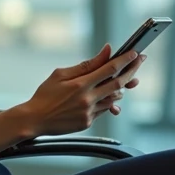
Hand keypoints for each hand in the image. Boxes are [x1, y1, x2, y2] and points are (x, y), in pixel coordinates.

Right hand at [19, 44, 143, 134]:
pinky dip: (109, 101)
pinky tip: (108, 95)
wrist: (34, 120)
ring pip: (114, 98)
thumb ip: (86, 65)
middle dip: (132, 70)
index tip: (134, 53)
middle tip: (140, 61)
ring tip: (125, 79)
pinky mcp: (88, 122)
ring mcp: (89, 112)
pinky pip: (105, 109)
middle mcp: (87, 99)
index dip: (125, 60)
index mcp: (80, 84)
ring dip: (121, 87)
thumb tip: (106, 52)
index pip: (109, 69)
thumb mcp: (61, 74)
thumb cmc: (45, 95)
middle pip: (118, 83)